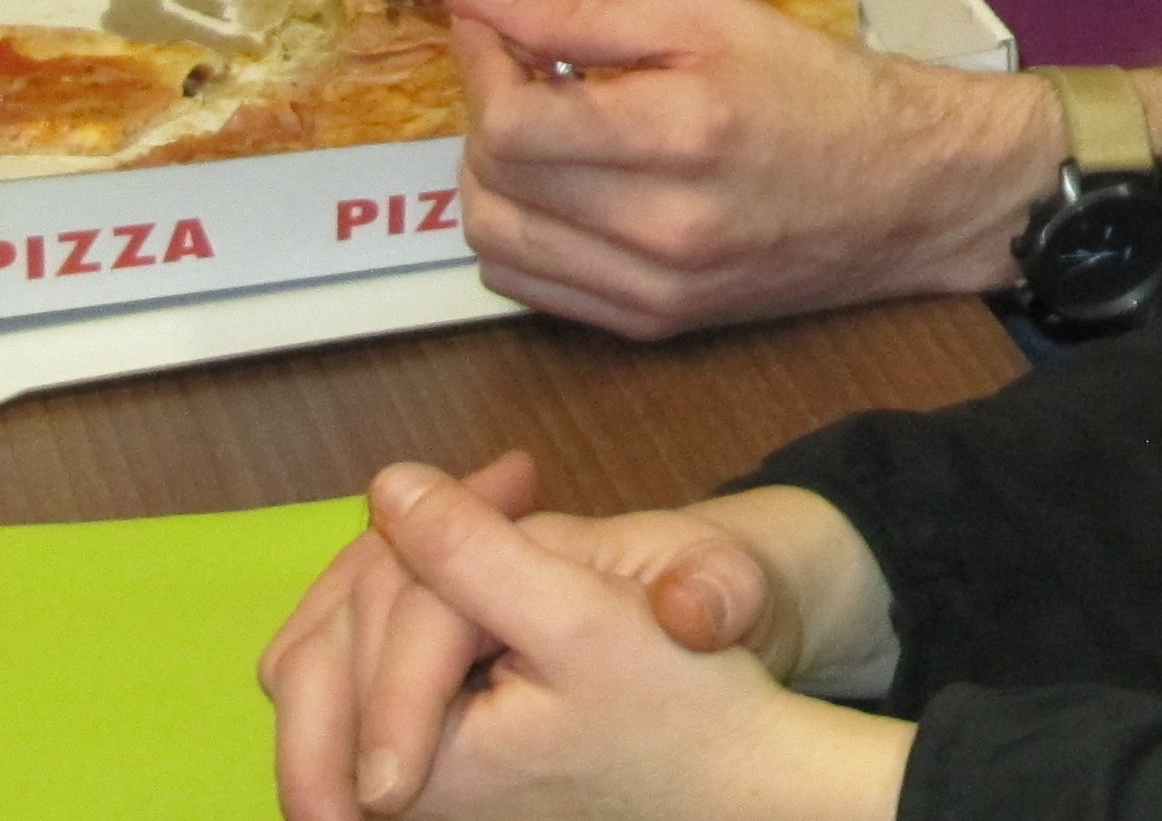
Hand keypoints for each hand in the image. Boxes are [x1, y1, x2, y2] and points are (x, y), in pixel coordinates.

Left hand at [262, 462, 903, 820]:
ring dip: (414, 565)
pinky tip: (496, 563)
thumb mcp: (583, 616)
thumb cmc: (680, 707)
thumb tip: (385, 488)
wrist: (732, 776)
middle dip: (409, 545)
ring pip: (344, 651)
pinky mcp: (425, 767)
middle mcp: (386, 795)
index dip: (437, 532)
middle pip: (327, 642)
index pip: (369, 619)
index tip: (526, 475)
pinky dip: (425, 604)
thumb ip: (474, 555)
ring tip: (512, 499)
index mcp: (415, 772)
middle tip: (515, 479)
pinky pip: (376, 673)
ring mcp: (403, 784)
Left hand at [447, 0, 1060, 335]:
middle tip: (520, 72)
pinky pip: (531, 289)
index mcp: (681, 133)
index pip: (512, 123)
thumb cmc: (825, 88)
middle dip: (485, 115)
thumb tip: (480, 1)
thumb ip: (592, 12)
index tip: (490, 27)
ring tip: (538, 132)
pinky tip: (559, 190)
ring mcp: (655, 289)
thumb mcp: (720, 17)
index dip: (481, 68)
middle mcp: (660, 227)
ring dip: (491, 178)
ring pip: (496, 243)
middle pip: (493, 182)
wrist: (915, 191)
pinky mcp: (655, 324)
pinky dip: (519, 233)